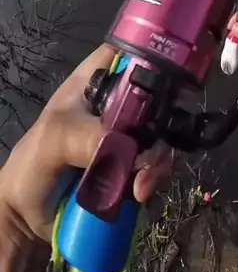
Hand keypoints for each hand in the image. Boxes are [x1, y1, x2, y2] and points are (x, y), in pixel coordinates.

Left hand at [0, 45, 172, 245]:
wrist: (30, 217)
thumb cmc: (33, 164)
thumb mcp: (52, 140)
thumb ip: (84, 136)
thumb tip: (127, 146)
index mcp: (96, 81)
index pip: (133, 53)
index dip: (157, 60)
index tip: (172, 81)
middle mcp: (119, 103)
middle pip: (161, 96)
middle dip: (165, 122)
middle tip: (151, 149)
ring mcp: (130, 135)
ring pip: (164, 134)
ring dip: (159, 158)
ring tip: (140, 184)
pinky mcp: (136, 165)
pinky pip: (160, 164)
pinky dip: (156, 177)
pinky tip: (140, 193)